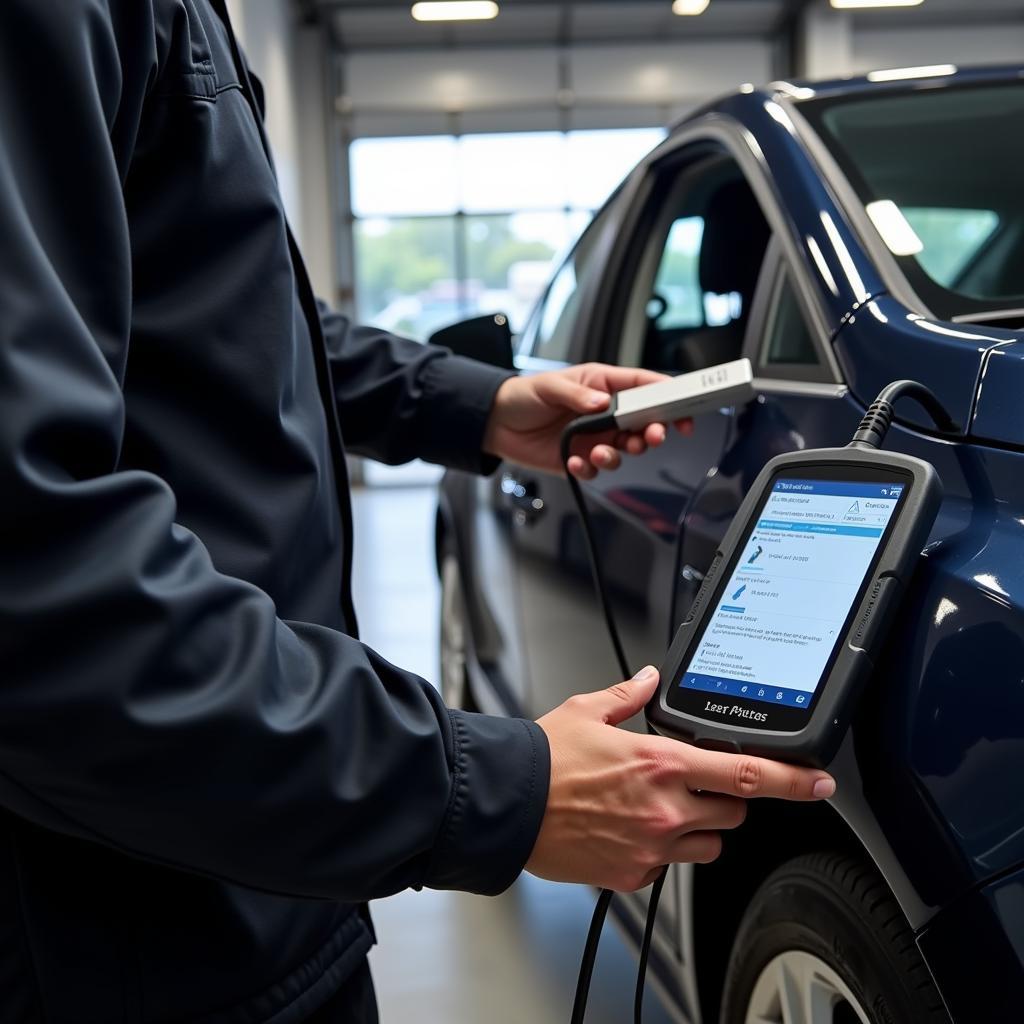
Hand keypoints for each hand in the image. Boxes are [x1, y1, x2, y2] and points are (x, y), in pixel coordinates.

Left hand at [483, 363, 693, 479]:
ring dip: (619, 454)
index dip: (667, 396)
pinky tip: (576, 462)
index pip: (644, 387)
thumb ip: (578, 396)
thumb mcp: (550, 387)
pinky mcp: (582, 459)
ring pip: (625, 450)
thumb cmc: (524, 396)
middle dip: (652, 432)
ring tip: (600, 452)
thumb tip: (602, 403)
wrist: (497, 424)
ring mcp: (595, 437)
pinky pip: (597, 469)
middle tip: (650, 438)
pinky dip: (591, 469)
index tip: (681, 409)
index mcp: (603, 386)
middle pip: (644, 422)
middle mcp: (605, 413)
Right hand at [527, 667, 835, 891]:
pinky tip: (629, 832)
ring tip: (658, 811)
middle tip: (692, 786)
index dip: (792, 780)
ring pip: (707, 847)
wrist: (509, 806)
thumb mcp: (588, 712)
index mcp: (661, 763)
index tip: (818, 782)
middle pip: (732, 814)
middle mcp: (665, 808)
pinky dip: (659, 852)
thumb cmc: (545, 760)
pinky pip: (667, 868)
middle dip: (724, 800)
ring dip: (697, 830)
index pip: (745, 774)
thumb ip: (630, 696)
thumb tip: (649, 680)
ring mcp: (651, 846)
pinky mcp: (632, 874)